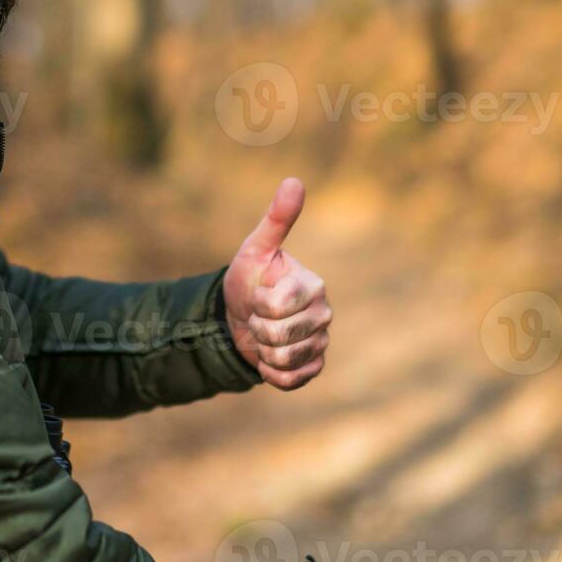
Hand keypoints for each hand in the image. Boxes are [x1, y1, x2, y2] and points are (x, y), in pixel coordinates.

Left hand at [223, 178, 331, 390]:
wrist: (237, 317)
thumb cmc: (248, 278)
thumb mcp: (255, 248)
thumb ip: (276, 219)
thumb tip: (294, 181)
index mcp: (313, 285)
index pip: (278, 305)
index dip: (258, 303)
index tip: (257, 295)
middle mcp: (323, 314)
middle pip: (281, 335)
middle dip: (258, 327)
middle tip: (258, 316)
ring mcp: (320, 342)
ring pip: (284, 359)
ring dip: (262, 350)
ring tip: (263, 335)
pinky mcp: (313, 367)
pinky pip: (290, 380)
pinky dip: (271, 372)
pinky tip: (269, 357)